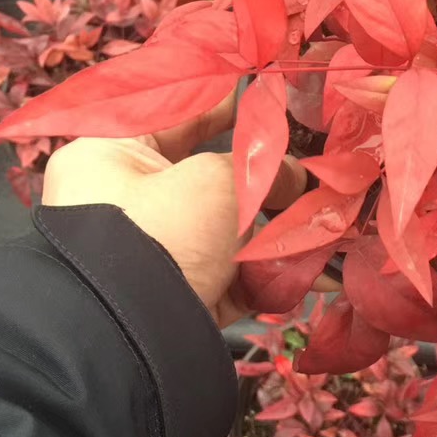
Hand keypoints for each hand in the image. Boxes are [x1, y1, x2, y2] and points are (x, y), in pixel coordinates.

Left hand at [42, 103, 305, 326]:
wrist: (133, 337)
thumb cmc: (162, 232)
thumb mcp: (218, 182)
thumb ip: (263, 169)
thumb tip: (299, 177)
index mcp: (110, 155)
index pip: (174, 114)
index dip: (225, 105)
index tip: (269, 99)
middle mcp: (123, 202)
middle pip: (208, 180)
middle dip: (267, 180)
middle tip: (314, 170)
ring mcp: (150, 256)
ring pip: (226, 233)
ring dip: (276, 230)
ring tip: (326, 223)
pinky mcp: (177, 301)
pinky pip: (232, 278)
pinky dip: (270, 274)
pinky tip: (315, 269)